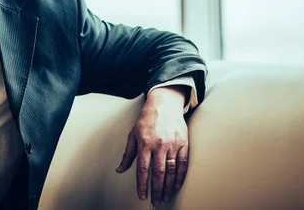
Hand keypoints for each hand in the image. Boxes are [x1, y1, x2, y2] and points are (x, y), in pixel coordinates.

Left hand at [115, 87, 188, 206]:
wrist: (164, 104)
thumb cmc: (146, 119)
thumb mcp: (132, 134)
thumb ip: (128, 154)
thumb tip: (120, 169)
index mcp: (145, 143)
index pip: (143, 168)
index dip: (142, 184)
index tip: (142, 195)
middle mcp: (159, 144)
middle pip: (158, 172)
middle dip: (156, 189)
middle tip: (155, 201)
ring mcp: (173, 144)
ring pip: (171, 170)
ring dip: (168, 186)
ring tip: (164, 197)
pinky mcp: (183, 143)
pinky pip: (183, 163)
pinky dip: (180, 176)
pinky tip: (176, 185)